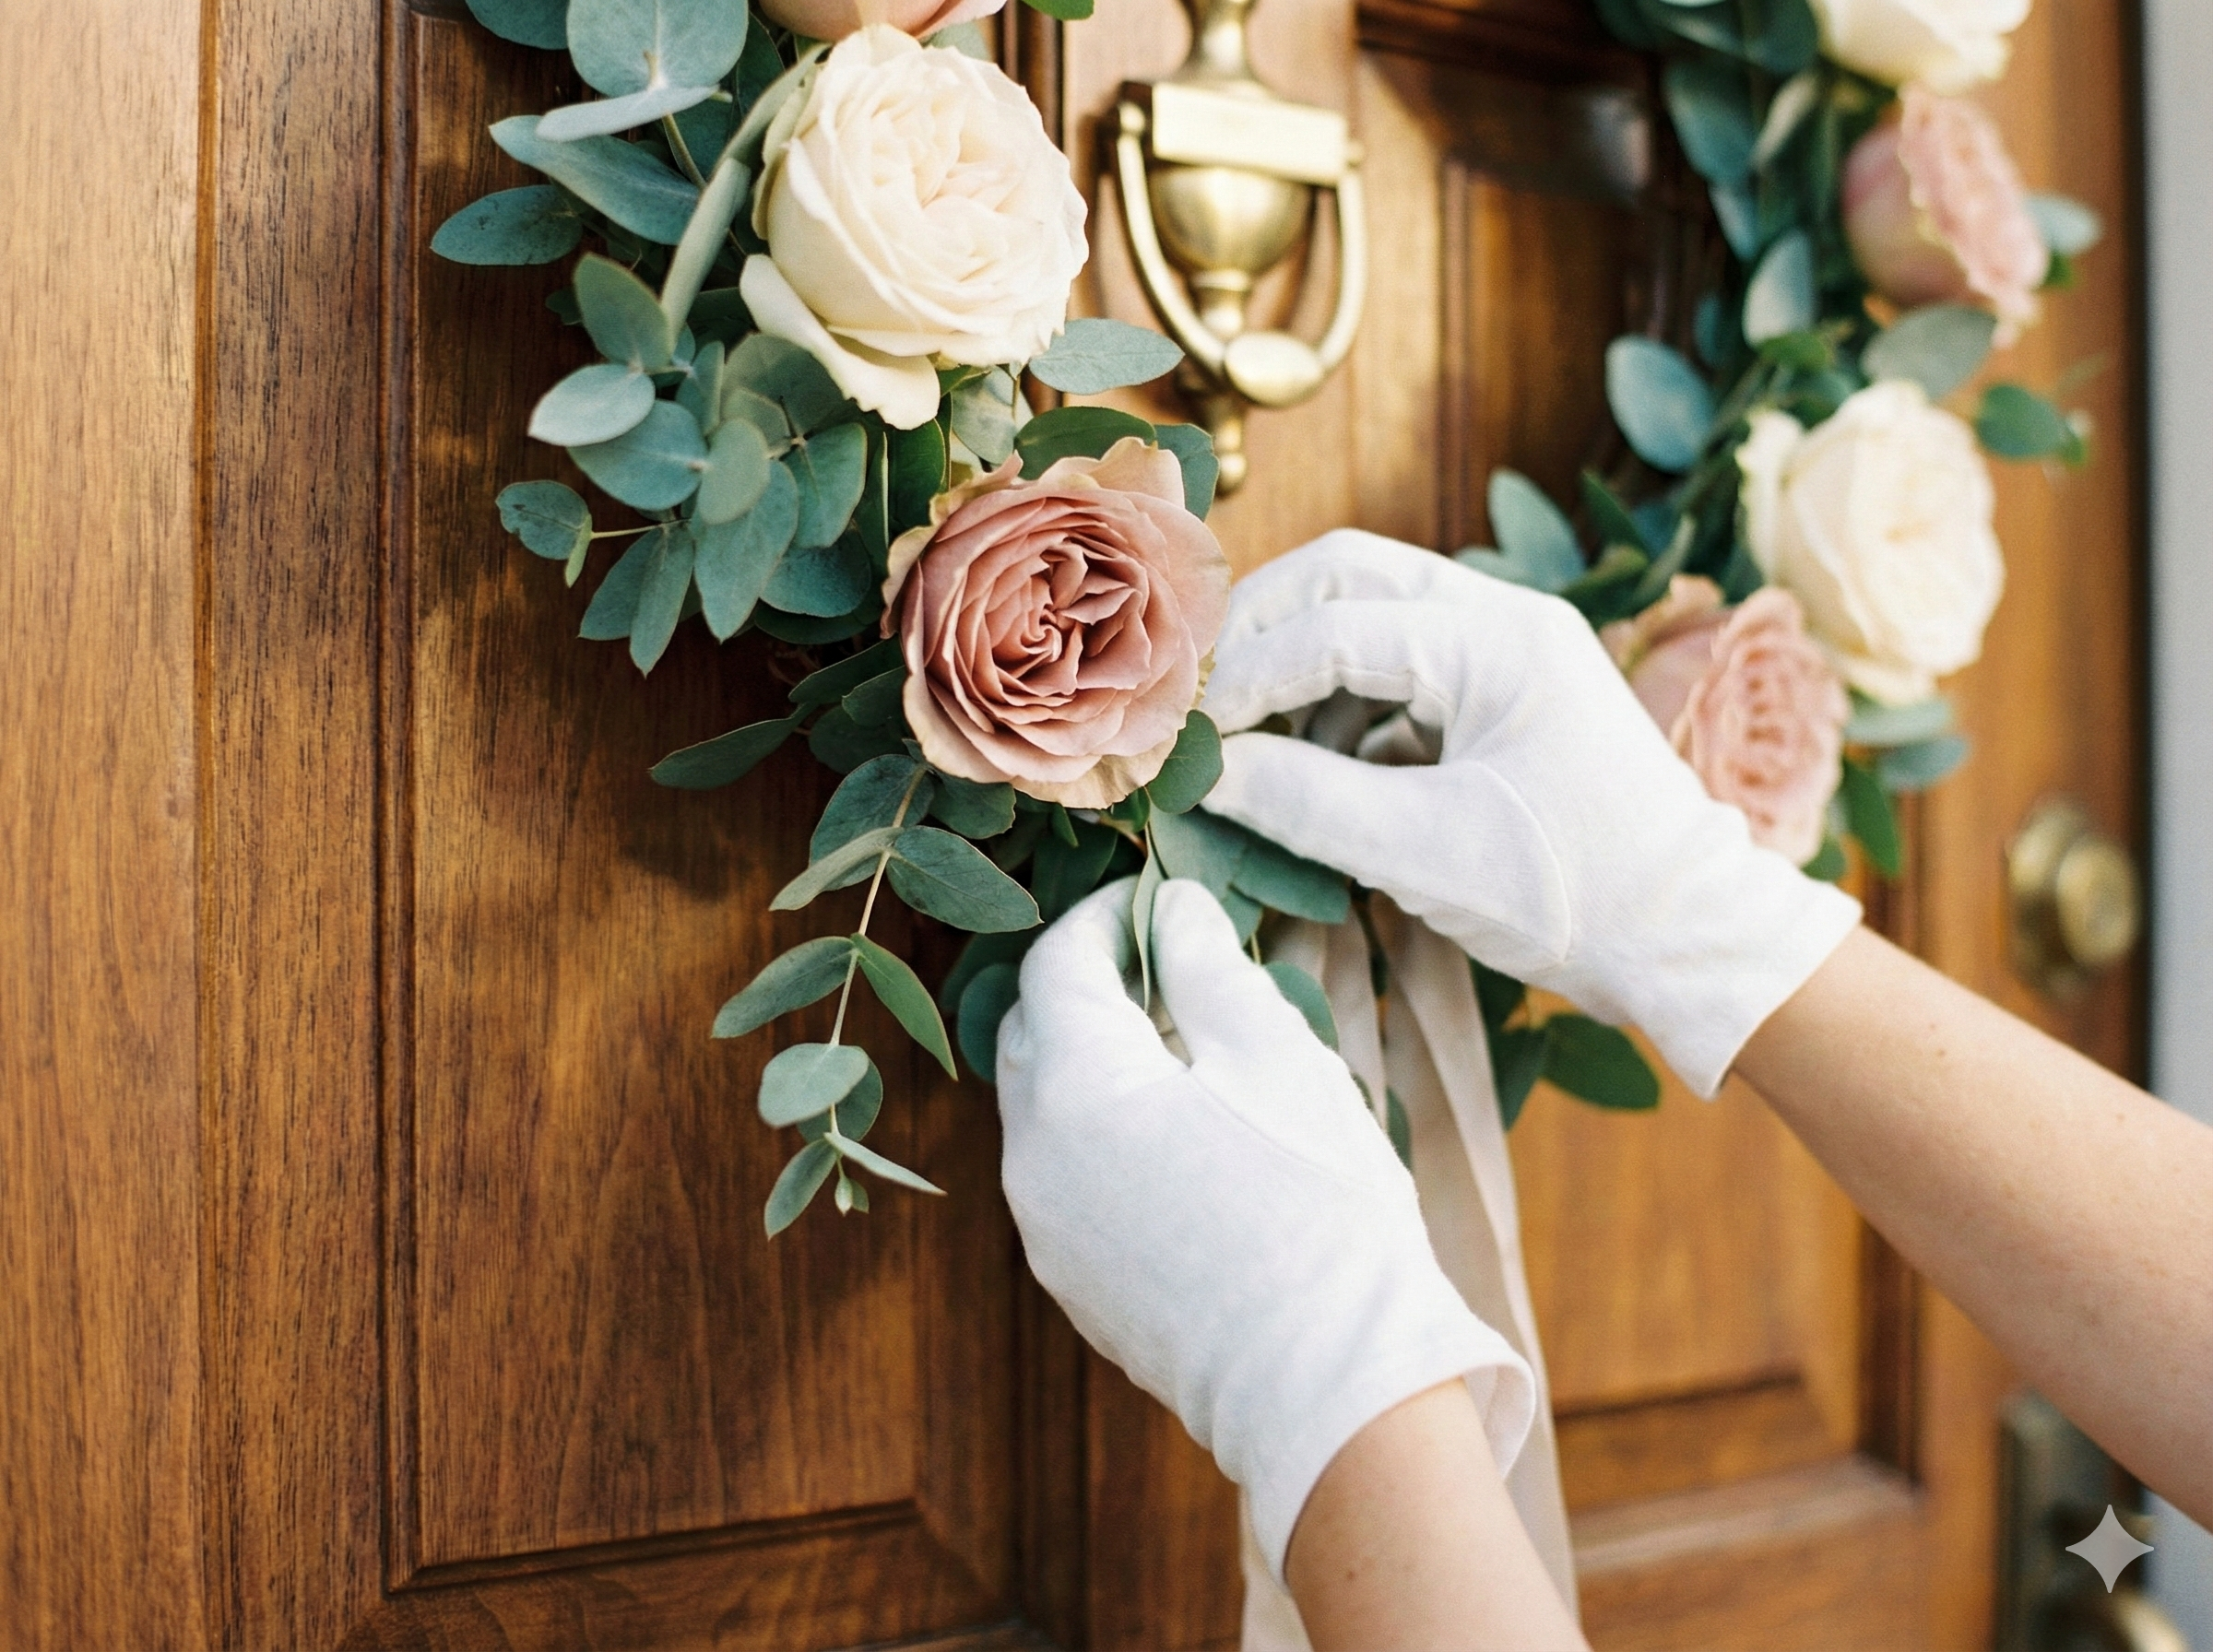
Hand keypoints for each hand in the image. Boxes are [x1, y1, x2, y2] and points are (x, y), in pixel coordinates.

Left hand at [995, 876, 1533, 1580]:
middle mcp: (1031, 1157)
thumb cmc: (1317, 1208)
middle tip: (1166, 966)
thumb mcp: (1276, 1056)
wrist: (1330, 1387)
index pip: (1054, 963)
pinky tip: (1179, 1135)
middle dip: (1085, 984)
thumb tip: (1171, 909)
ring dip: (1092, 1060)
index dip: (1104, 916)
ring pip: (1042, 1109)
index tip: (1158, 900)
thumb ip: (1207, 966)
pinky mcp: (1071, 1282)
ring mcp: (1044, 1228)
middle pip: (1030, 1034)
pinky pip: (1062, 1176)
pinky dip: (1098, 1131)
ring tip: (1184, 1049)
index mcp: (1074, 1087)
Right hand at [1201, 529, 1860, 1094]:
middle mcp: (1506, 620)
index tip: (1183, 733)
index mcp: (1501, 640)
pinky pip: (1397, 669)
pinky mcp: (1501, 699)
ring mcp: (1508, 653)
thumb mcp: (1425, 854)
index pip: (1335, 624)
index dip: (1245, 676)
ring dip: (1296, 666)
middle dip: (1260, 629)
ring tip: (1244, 742)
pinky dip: (1338, 707)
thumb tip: (1204, 770)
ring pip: (1368, 615)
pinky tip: (1304, 768)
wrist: (1688, 942)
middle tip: (1196, 695)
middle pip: (1346, 575)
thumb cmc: (1575, 897)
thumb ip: (1305, 803)